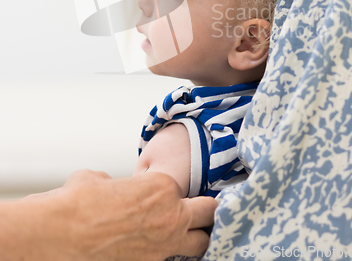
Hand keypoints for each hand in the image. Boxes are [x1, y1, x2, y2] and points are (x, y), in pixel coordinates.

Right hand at [28, 170, 216, 260]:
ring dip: (197, 237)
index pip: (187, 189)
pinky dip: (173, 254)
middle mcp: (171, 215)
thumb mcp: (101, 179)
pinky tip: (158, 249)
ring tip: (186, 235)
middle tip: (199, 213)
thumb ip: (117, 183)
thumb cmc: (80, 200)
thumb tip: (110, 187)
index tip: (172, 197)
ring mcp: (164, 245)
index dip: (177, 193)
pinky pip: (175, 259)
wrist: (61, 232)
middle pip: (209, 213)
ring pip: (201, 243)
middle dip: (206, 212)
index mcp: (163, 186)